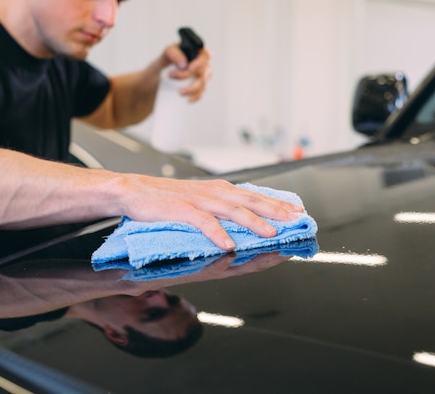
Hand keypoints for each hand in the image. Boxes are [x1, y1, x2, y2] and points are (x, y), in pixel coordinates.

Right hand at [118, 177, 303, 250]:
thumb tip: (247, 215)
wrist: (135, 191)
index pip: (255, 196)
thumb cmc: (169, 198)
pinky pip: (204, 222)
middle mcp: (215, 192)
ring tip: (271, 234)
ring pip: (233, 211)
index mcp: (221, 190)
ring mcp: (199, 200)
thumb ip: (223, 205)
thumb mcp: (202, 198)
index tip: (299, 212)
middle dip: (276, 212)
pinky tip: (228, 245)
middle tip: (296, 221)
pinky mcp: (182, 210)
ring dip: (254, 222)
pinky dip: (217, 233)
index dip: (278, 204)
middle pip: (251, 201)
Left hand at [163, 43, 211, 101]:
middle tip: (170, 75)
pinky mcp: (201, 86)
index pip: (205, 56)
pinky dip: (196, 97)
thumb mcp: (168, 52)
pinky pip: (201, 92)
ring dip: (192, 89)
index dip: (199, 63)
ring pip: (203, 83)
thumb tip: (183, 64)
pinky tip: (188, 100)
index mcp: (200, 52)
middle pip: (201, 71)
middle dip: (186, 75)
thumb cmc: (170, 57)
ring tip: (179, 92)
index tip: (190, 68)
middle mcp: (205, 63)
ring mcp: (204, 75)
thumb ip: (174, 54)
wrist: (166, 70)